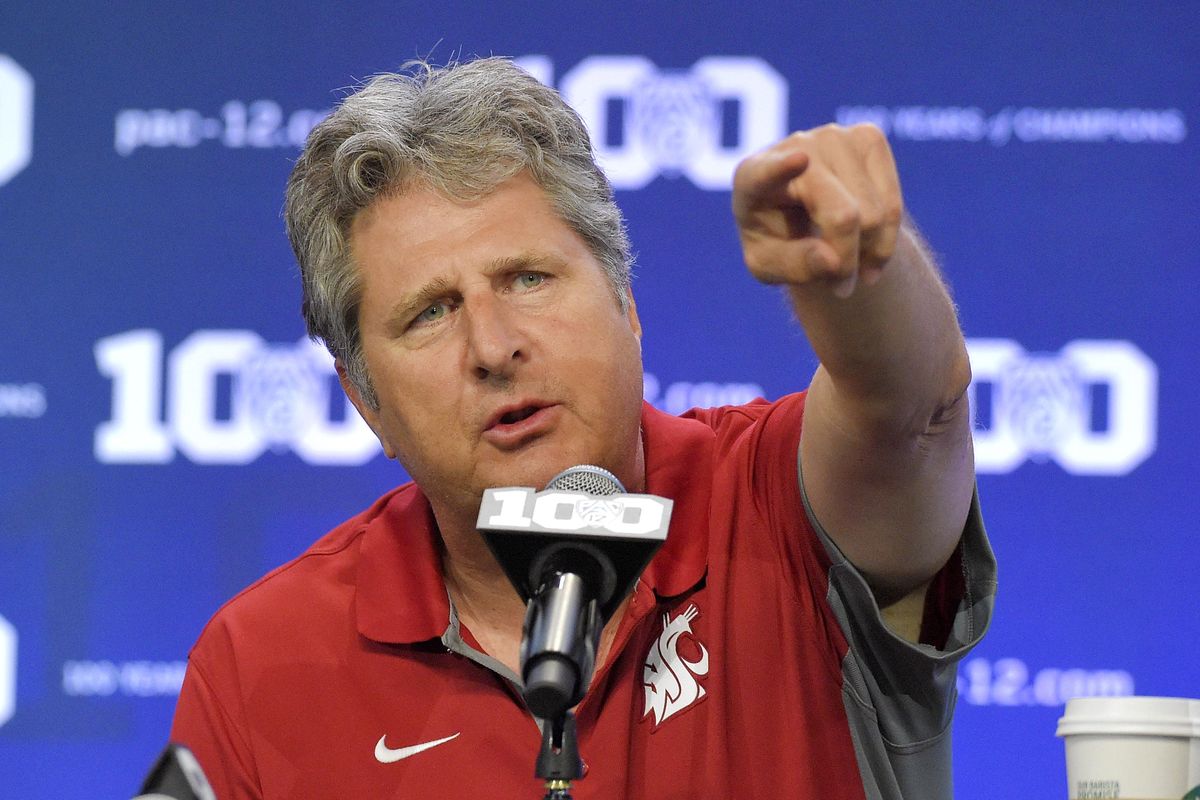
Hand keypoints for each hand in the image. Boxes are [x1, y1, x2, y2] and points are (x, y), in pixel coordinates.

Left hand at [732, 123, 902, 296]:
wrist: (801, 215)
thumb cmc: (776, 239)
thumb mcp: (769, 266)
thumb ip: (793, 266)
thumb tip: (833, 262)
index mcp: (752, 177)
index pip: (766, 173)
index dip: (783, 168)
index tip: (800, 159)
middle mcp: (794, 146)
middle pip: (843, 215)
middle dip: (848, 261)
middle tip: (840, 286)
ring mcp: (834, 137)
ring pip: (874, 214)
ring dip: (868, 253)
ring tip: (850, 265)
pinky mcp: (868, 137)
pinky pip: (892, 204)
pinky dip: (886, 239)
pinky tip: (869, 251)